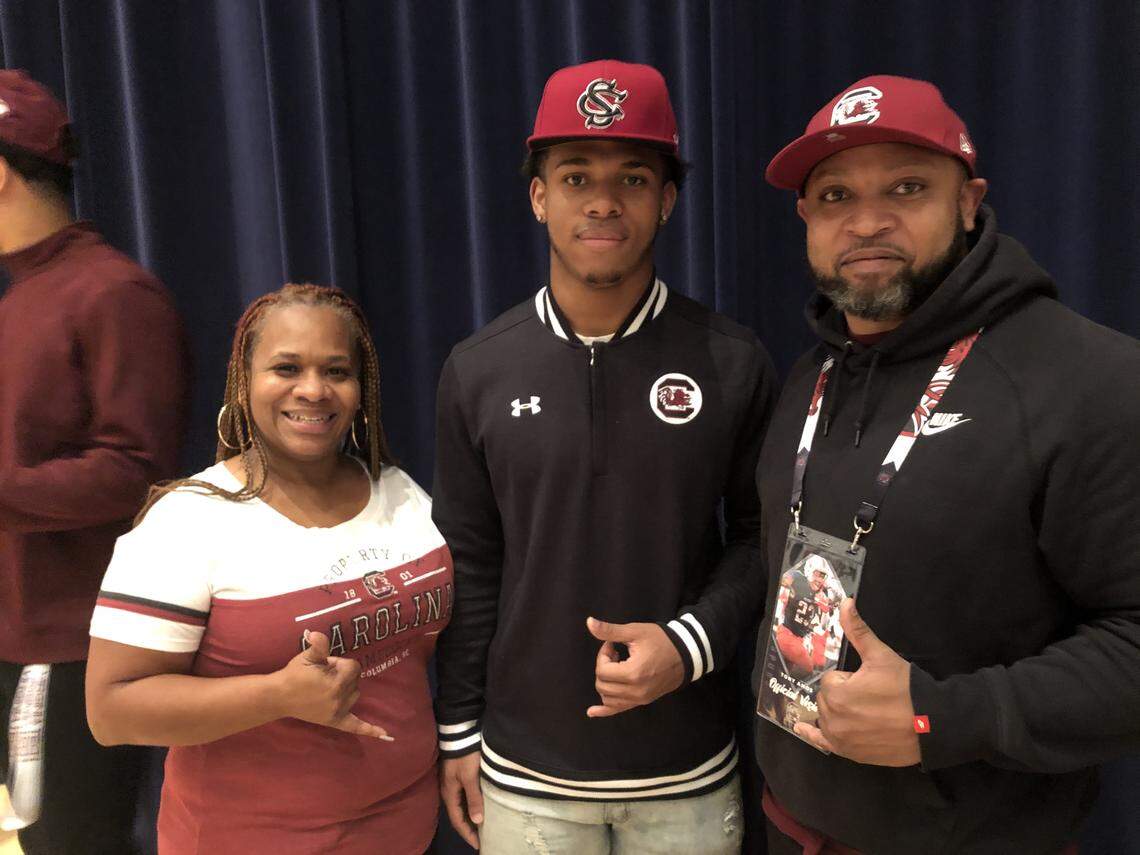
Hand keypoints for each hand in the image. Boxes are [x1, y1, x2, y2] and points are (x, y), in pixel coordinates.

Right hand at [273, 631, 391, 739]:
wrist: (279, 696)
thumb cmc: (294, 674)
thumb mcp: (307, 656)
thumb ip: (318, 645)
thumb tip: (318, 634)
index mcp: (336, 683)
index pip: (354, 666)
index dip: (339, 663)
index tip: (325, 665)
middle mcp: (340, 699)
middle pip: (356, 680)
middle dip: (343, 674)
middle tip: (323, 676)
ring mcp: (337, 712)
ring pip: (355, 695)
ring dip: (348, 689)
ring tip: (328, 687)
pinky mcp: (334, 721)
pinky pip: (355, 726)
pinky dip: (371, 730)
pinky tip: (386, 736)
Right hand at [441, 752, 482, 848]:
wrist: (460, 733)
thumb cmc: (465, 756)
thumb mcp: (470, 777)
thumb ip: (474, 798)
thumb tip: (477, 821)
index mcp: (449, 793)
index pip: (458, 820)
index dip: (467, 833)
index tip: (478, 845)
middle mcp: (449, 791)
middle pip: (458, 815)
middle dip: (468, 829)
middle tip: (481, 839)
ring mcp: (452, 783)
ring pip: (461, 806)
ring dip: (470, 818)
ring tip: (481, 827)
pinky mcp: (458, 777)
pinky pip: (464, 798)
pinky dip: (471, 806)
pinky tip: (479, 807)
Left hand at [586, 617, 683, 717]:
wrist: (685, 654)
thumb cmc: (661, 641)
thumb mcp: (635, 632)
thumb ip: (610, 630)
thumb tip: (589, 623)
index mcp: (633, 674)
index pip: (602, 670)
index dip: (602, 655)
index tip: (612, 645)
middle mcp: (635, 691)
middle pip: (602, 685)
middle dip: (603, 667)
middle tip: (615, 654)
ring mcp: (639, 699)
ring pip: (607, 698)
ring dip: (605, 682)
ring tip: (617, 668)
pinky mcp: (642, 702)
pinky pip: (618, 710)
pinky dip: (604, 711)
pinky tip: (591, 712)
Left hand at [794, 599, 919, 765]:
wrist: (932, 725)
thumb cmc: (905, 688)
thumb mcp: (881, 656)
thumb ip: (858, 630)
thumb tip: (845, 602)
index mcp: (836, 694)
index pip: (831, 680)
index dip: (851, 679)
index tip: (870, 684)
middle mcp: (832, 719)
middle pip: (827, 699)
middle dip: (844, 695)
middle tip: (873, 698)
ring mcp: (840, 739)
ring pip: (828, 717)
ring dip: (838, 712)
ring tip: (864, 713)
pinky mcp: (850, 753)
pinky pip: (823, 742)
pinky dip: (813, 734)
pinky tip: (802, 727)